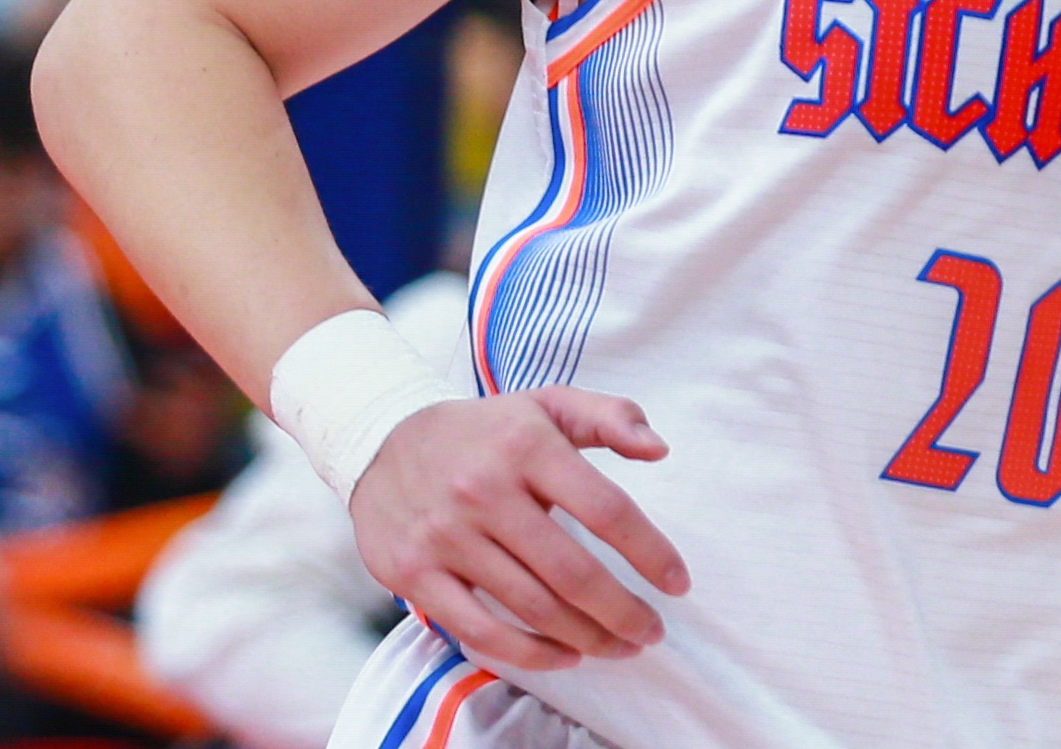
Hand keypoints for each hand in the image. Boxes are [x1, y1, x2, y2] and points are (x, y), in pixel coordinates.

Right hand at [349, 389, 688, 673]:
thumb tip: (660, 450)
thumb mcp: (547, 404)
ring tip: (619, 646)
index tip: (678, 583)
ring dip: (586, 637)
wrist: (381, 442)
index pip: (606, 509)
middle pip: (572, 572)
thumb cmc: (485, 430)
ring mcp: (447, 536)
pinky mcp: (415, 574)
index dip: (650, 552)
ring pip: (532, 607)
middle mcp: (486, 491)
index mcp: (528, 445)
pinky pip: (480, 630)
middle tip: (652, 632)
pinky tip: (565, 655)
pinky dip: (529, 653)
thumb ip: (610, 418)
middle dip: (623, 612)